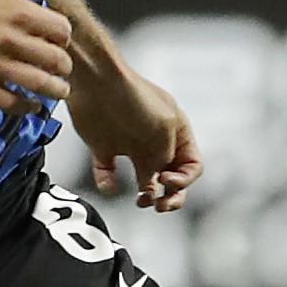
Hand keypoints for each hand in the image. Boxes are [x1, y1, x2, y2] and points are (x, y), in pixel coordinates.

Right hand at [0, 0, 72, 113]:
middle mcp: (9, 38)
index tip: (60, 45)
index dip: (64, 40)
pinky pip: (10, 102)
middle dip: (64, 68)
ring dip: (55, 91)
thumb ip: (25, 10)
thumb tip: (48, 28)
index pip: (61, 30)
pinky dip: (26, 107)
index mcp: (17, 13)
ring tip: (59, 92)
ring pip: (38, 84)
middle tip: (63, 72)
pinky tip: (31, 106)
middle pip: (55, 60)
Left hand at [69, 67, 202, 210]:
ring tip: (141, 200)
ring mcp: (130, 145)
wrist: (95, 80)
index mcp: (176, 133)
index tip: (166, 180)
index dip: (185, 180)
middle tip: (160, 205)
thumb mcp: (163, 128)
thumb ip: (164, 158)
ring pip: (143, 181)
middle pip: (171, 178)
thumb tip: (155, 181)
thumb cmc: (133, 98)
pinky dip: (108, 183)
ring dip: (145, 195)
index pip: (192, 165)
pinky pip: (108, 174)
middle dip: (170, 196)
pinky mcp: (104, 147)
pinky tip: (109, 182)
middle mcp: (156, 141)